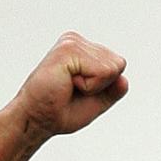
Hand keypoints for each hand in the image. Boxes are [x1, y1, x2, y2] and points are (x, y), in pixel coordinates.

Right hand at [13, 31, 127, 137]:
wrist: (36, 119)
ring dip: (93, 87)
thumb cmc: (60, 111)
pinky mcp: (68, 49)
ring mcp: (72, 42)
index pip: (118, 65)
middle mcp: (77, 41)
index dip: (104, 87)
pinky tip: (67, 83)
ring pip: (111, 69)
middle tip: (73, 91)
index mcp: (83, 49)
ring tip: (68, 86)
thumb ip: (111, 91)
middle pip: (118, 64)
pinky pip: (101, 72)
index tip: (79, 91)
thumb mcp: (94, 103)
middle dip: (101, 86)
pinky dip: (89, 87)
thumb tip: (125, 80)